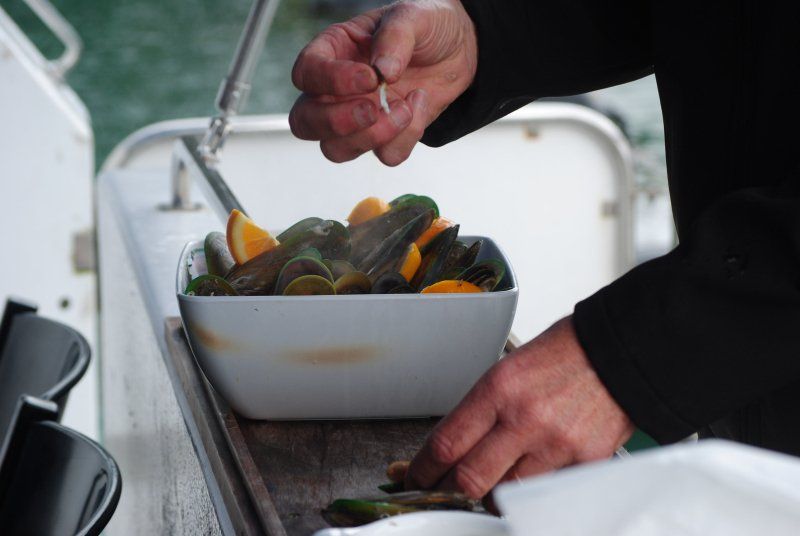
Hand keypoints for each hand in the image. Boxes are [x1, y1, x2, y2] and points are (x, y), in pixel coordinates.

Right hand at [289, 0, 477, 165]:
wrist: (459, 49)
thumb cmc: (425, 27)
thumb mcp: (412, 16)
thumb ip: (395, 36)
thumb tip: (382, 71)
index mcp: (333, 52)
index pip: (307, 73)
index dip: (331, 81)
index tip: (369, 77)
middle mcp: (335, 90)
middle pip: (305, 122)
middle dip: (337, 122)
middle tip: (372, 109)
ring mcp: (357, 119)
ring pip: (336, 149)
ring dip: (372, 137)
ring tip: (406, 108)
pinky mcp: (384, 137)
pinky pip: (384, 155)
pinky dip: (406, 138)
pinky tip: (419, 105)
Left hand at [405, 317, 633, 498]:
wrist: (620, 352)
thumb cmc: (565, 354)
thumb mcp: (509, 368)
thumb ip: (483, 409)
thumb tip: (455, 445)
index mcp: (500, 388)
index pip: (446, 444)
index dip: (422, 469)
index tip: (414, 475)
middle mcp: (525, 419)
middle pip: (468, 480)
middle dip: (446, 490)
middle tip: (438, 489)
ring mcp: (556, 444)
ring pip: (505, 495)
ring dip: (489, 496)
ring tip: (487, 483)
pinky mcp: (584, 463)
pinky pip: (544, 493)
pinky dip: (530, 492)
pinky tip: (527, 479)